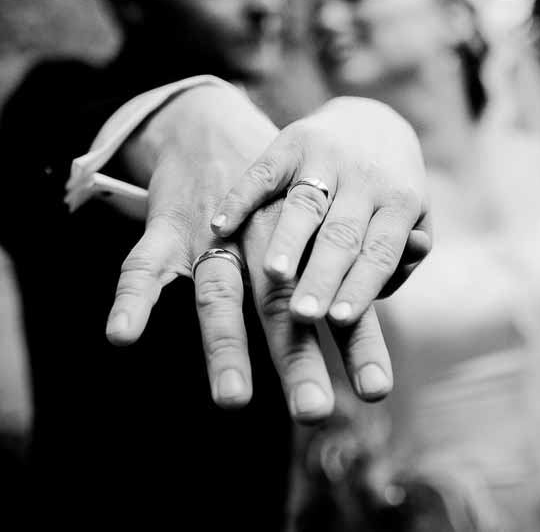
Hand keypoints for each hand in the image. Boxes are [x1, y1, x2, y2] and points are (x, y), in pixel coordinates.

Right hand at [103, 78, 393, 422]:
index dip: (360, 341)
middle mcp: (269, 233)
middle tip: (314, 411)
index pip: (339, 293)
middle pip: (284, 302)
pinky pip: (144, 264)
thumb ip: (360, 257)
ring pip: (220, 291)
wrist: (213, 128)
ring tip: (235, 400)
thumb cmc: (283, 189)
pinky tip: (123, 335)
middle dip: (298, 358)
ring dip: (227, 343)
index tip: (376, 389)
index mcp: (312, 235)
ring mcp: (218, 230)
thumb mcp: (325, 212)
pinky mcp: (169, 224)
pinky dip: (135, 297)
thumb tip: (415, 258)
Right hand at [211, 96, 431, 324]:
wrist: (371, 119)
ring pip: (305, 202)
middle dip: (321, 274)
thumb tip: (391, 279)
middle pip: (341, 233)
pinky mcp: (290, 142)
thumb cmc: (387, 194)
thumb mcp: (411, 219)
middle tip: (302, 314)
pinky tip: (220, 227)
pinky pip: (263, 171)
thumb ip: (402, 256)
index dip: (360, 285)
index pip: (380, 252)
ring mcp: (326, 157)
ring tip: (272, 274)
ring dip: (288, 239)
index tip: (338, 321)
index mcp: (399, 202)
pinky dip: (241, 198)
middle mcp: (364, 177)